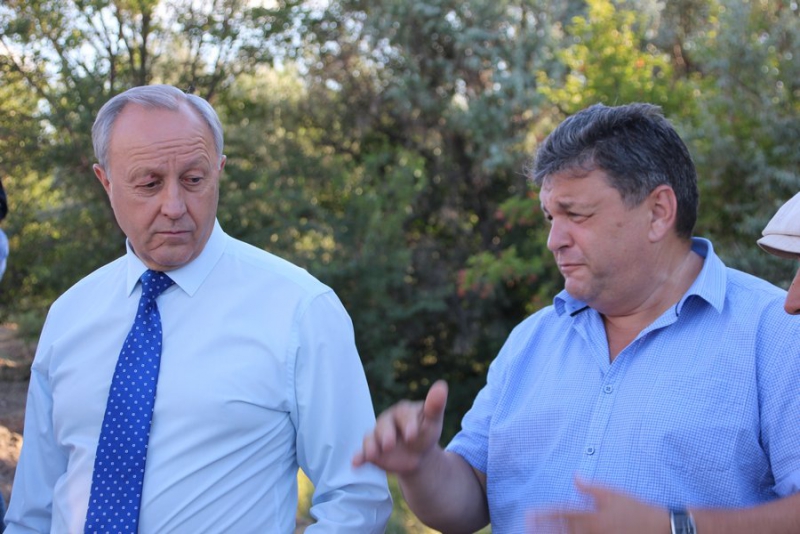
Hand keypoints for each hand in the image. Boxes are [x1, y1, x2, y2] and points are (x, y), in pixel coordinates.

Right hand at [352, 380, 447, 474]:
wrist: (417, 455)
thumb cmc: (425, 433)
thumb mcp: (432, 422)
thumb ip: (435, 406)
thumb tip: (441, 385)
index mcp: (403, 411)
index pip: (404, 415)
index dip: (408, 424)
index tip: (413, 435)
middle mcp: (387, 421)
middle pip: (383, 425)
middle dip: (386, 435)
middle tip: (389, 445)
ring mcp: (378, 436)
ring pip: (371, 438)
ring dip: (371, 446)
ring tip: (372, 454)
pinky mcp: (372, 451)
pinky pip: (363, 453)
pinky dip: (359, 457)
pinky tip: (355, 463)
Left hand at [528, 478, 669, 533]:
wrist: (661, 528)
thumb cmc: (637, 511)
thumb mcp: (613, 494)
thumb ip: (591, 488)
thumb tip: (575, 477)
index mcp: (593, 517)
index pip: (563, 515)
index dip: (545, 515)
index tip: (530, 515)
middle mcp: (593, 531)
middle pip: (563, 531)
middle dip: (544, 529)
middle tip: (527, 527)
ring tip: (537, 533)